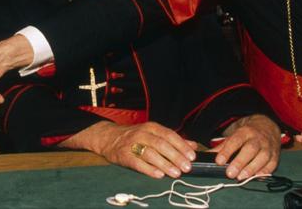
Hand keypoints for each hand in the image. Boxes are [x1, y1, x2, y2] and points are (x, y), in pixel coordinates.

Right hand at [65, 121, 196, 178]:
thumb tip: (193, 146)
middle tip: (187, 167)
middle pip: (161, 144)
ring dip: (165, 164)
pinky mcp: (124, 155)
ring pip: (150, 154)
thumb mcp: (153, 133)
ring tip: (176, 173)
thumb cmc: (135, 136)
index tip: (192, 156)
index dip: (181, 145)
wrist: (108, 137)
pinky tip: (159, 175)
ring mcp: (132, 144)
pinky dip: (149, 169)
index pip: (169, 135)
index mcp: (151, 127)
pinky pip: (138, 163)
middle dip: (176, 156)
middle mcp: (142, 134)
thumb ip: (173, 140)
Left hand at [213, 114, 280, 178]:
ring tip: (241, 177)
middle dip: (240, 162)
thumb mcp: (235, 135)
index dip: (227, 151)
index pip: (235, 140)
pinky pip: (272, 164)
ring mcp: (268, 147)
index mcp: (245, 132)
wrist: (267, 126)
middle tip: (230, 174)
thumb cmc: (248, 134)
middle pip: (250, 149)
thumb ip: (222, 146)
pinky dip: (264, 172)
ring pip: (262, 157)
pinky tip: (256, 177)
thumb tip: (207, 156)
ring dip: (251, 169)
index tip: (219, 161)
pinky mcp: (275, 155)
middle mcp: (258, 138)